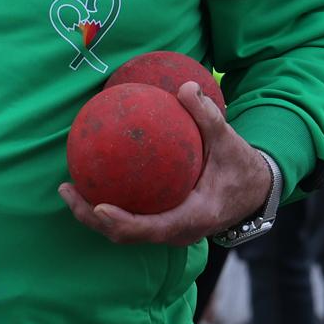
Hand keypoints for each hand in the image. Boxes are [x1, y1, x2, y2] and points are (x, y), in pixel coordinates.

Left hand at [59, 82, 273, 245]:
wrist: (256, 190)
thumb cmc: (242, 167)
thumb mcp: (229, 141)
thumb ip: (208, 116)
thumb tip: (186, 87)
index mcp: (193, 218)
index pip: (150, 229)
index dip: (121, 222)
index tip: (98, 206)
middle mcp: (177, 232)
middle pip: (126, 235)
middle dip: (92, 217)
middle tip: (67, 188)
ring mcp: (169, 232)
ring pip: (124, 232)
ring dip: (93, 214)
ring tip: (68, 186)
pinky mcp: (164, 225)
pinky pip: (131, 220)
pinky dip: (109, 207)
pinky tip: (93, 181)